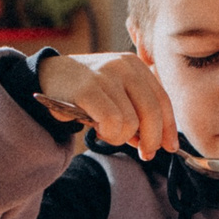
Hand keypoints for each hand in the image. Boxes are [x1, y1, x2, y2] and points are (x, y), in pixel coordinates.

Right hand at [34, 50, 177, 157]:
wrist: (49, 75)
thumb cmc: (86, 90)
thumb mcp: (116, 93)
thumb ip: (136, 110)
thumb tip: (157, 142)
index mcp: (135, 65)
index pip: (162, 99)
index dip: (168, 127)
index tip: (169, 146)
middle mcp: (123, 66)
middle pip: (151, 111)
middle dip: (151, 139)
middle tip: (144, 153)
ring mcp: (105, 76)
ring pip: (130, 121)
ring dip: (120, 137)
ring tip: (107, 133)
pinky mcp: (88, 89)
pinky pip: (112, 122)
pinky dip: (108, 133)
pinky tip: (98, 130)